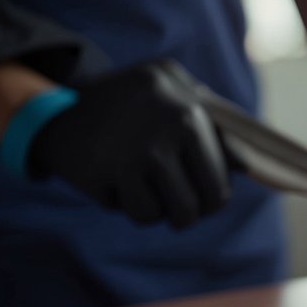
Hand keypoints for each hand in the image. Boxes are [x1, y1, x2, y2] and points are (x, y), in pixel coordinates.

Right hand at [28, 60, 230, 228]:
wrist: (56, 114)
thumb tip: (250, 163)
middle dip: (187, 212)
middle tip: (168, 199)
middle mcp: (170, 125)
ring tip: (139, 185)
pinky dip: (129, 207)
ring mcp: (141, 149)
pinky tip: (115, 182)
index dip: (208, 201)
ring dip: (157, 211)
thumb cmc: (129, 109)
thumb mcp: (171, 91)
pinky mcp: (111, 171)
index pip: (221, 183)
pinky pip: (142, 215)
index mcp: (190, 109)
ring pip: (175, 215)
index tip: (193, 195)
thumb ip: (212, 123)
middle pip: (202, 206)